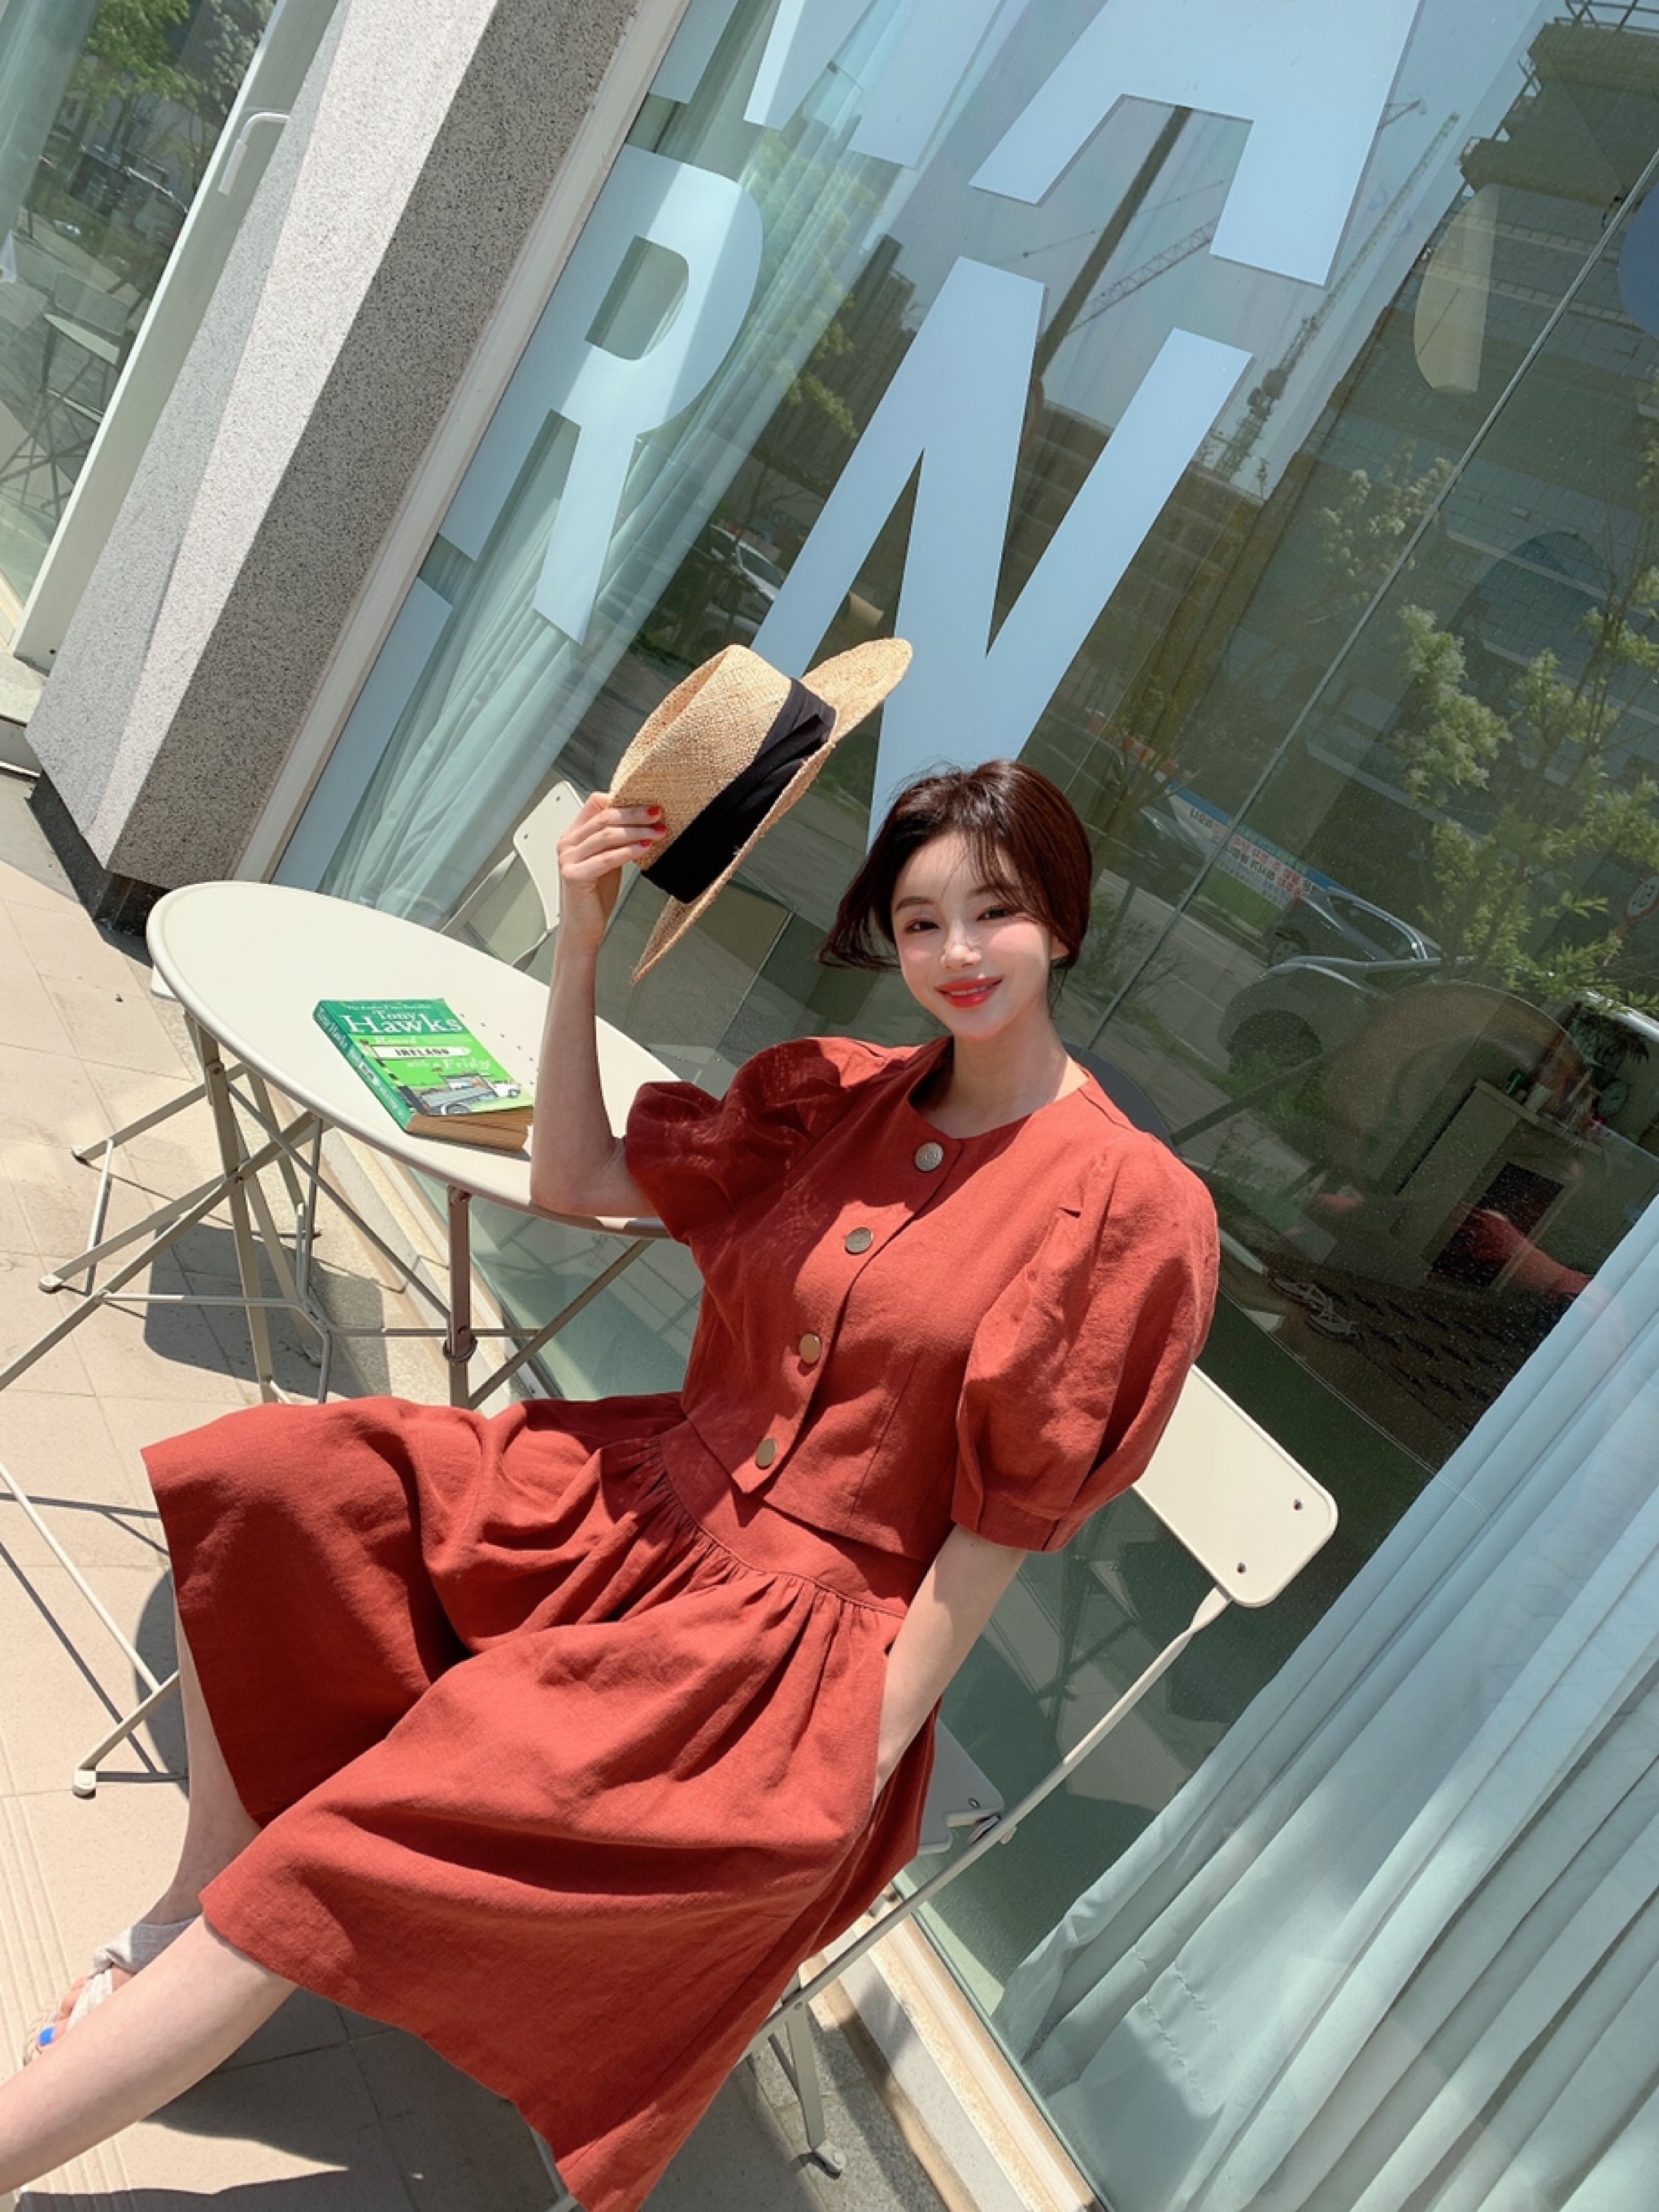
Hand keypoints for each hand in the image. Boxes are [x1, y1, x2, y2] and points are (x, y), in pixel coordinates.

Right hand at [556, 792, 664, 952]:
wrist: (582, 929)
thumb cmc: (594, 897)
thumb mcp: (607, 860)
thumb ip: (615, 840)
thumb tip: (643, 821)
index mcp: (573, 835)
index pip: (595, 803)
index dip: (622, 800)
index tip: (648, 805)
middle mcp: (567, 843)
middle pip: (605, 817)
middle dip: (635, 814)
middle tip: (658, 814)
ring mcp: (568, 859)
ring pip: (607, 835)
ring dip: (637, 832)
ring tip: (658, 833)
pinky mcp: (574, 876)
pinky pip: (606, 858)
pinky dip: (627, 851)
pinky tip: (644, 849)